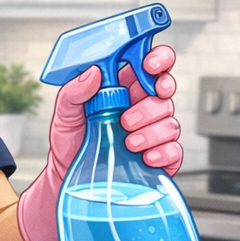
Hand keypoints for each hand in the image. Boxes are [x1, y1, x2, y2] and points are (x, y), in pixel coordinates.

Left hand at [16, 46, 181, 240]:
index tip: (149, 64)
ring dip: (150, 131)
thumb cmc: (69, 144)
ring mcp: (153, 133)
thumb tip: (93, 73)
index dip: (158, 59)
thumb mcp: (64, 115)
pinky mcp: (160, 159)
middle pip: (164, 92)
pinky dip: (163, 152)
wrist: (67, 181)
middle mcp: (142, 108)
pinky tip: (145, 157)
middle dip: (151, 102)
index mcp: (123, 89)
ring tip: (126, 142)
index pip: (150, 65)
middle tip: (127, 117)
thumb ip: (73, 92)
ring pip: (170, 121)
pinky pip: (175, 151)